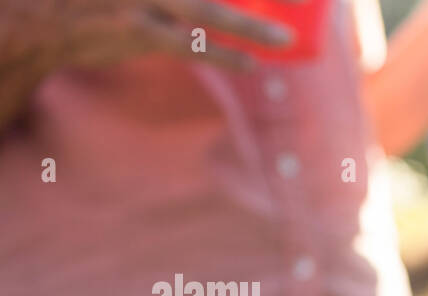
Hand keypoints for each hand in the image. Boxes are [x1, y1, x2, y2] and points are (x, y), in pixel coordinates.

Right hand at [9, 0, 301, 73]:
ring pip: (208, 10)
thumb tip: (228, 4)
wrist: (36, 14)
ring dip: (250, 26)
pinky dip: (222, 53)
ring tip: (286, 38)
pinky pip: (188, 45)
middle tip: (297, 7)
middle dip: (256, 0)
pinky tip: (250, 63)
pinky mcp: (134, 32)